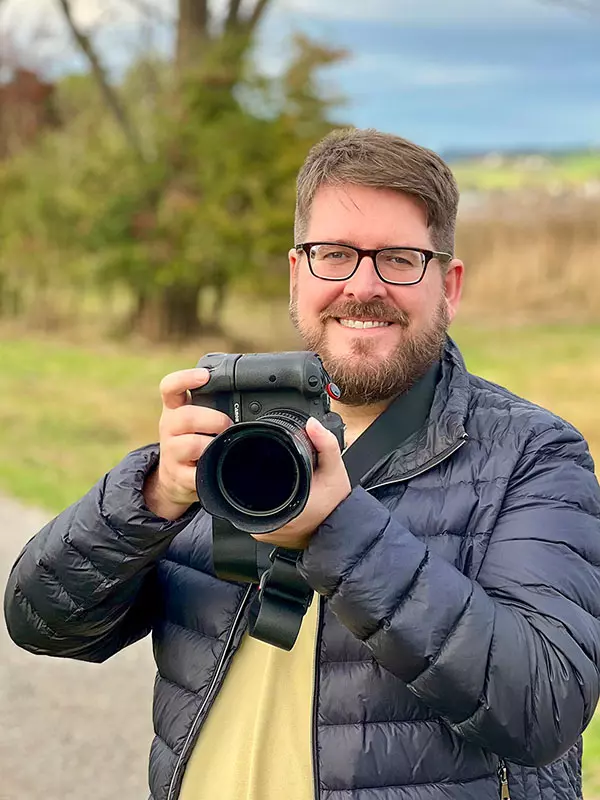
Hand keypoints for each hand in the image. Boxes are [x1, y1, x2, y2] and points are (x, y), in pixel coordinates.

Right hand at [143, 368, 231, 519]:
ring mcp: (171, 452)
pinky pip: (195, 474)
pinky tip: (218, 467)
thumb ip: (214, 406)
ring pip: (189, 445)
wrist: (173, 477)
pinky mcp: (178, 476)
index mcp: (175, 409)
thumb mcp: (196, 420)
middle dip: (213, 419)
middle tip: (228, 424)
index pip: (170, 387)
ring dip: (212, 445)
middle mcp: (169, 427)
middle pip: (185, 417)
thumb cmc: (192, 440)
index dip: (185, 378)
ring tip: (224, 446)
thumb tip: (253, 403)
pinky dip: (209, 470)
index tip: (205, 376)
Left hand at [252, 417, 350, 549]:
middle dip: (260, 477)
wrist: (342, 532)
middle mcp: (272, 521)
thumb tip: (312, 425)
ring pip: (251, 502)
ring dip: (259, 492)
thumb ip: (326, 445)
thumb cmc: (337, 506)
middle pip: (250, 489)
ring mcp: (266, 532)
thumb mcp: (335, 471)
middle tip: (278, 474)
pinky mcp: (266, 536)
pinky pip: (256, 515)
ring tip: (277, 486)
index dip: (258, 467)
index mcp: (286, 506)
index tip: (268, 464)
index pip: (256, 481)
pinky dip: (263, 504)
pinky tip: (275, 499)